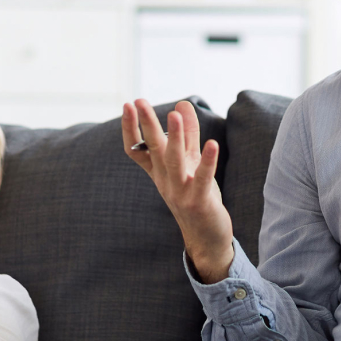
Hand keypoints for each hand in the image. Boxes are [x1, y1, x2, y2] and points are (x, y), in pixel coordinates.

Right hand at [122, 99, 233, 282]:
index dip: (131, 128)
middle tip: (138, 102)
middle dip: (146, 124)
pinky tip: (212, 144)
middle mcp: (165, 181)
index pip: (138, 149)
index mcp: (159, 172)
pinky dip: (207, 161)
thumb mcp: (191, 163)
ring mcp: (180, 192)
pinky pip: (202, 178)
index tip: (128, 105)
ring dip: (174, 137)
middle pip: (152, 149)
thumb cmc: (197, 197)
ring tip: (173, 114)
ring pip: (174, 161)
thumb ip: (188, 134)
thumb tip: (182, 104)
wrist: (206, 238)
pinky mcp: (198, 202)